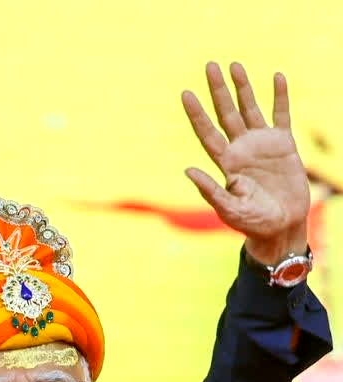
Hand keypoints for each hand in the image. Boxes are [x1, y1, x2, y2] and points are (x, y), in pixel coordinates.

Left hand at [182, 62, 309, 263]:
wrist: (281, 226)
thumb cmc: (251, 222)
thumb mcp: (228, 209)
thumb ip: (210, 190)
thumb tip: (187, 171)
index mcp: (224, 163)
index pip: (207, 132)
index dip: (197, 113)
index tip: (186, 93)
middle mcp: (240, 149)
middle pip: (225, 113)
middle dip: (218, 90)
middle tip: (209, 66)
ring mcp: (261, 144)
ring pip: (250, 109)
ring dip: (243, 88)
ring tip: (234, 65)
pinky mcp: (284, 144)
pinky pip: (281, 115)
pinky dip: (279, 96)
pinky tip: (276, 77)